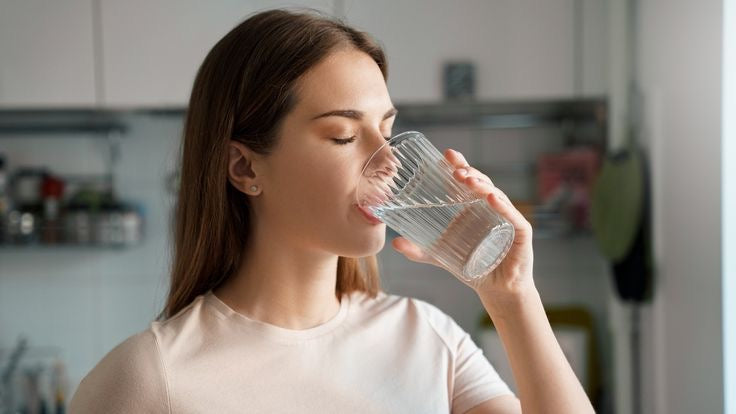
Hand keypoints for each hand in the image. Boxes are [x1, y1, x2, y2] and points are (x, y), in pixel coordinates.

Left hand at [391, 148, 535, 305]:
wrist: (497, 289)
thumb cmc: (472, 266)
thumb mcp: (440, 256)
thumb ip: (418, 250)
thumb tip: (395, 242)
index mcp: (474, 207)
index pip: (468, 180)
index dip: (459, 166)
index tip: (446, 155)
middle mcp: (491, 208)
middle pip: (482, 183)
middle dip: (469, 173)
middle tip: (454, 170)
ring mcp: (507, 218)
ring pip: (496, 195)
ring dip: (483, 186)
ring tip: (468, 180)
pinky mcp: (520, 233)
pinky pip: (513, 216)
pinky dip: (503, 206)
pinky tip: (492, 198)